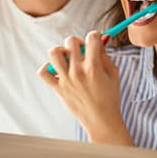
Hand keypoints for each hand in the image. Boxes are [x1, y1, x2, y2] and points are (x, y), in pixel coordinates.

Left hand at [38, 31, 133, 145]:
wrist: (102, 121)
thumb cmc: (110, 98)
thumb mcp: (113, 73)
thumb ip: (105, 55)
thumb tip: (100, 40)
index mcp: (93, 66)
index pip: (91, 37)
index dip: (95, 36)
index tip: (96, 40)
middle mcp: (77, 71)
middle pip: (71, 41)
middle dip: (78, 42)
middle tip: (82, 51)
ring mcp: (66, 80)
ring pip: (54, 52)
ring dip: (61, 50)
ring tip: (68, 58)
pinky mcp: (58, 89)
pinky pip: (43, 72)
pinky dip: (48, 67)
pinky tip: (58, 69)